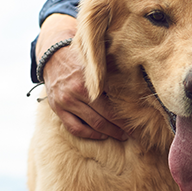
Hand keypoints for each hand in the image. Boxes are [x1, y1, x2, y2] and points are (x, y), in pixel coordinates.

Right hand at [37, 14, 128, 140]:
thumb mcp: (96, 64)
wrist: (53, 55)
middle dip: (121, 128)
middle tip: (134, 134)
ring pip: (91, 125)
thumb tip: (137, 90)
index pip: (112, 106)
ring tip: (121, 135)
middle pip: (104, 118)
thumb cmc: (81, 58)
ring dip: (108, 133)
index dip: (127, 119)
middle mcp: (76, 93)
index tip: (139, 125)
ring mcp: (65, 102)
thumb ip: (112, 76)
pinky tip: (101, 135)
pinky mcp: (57, 108)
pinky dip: (89, 134)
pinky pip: (74, 128)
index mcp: (89, 82)